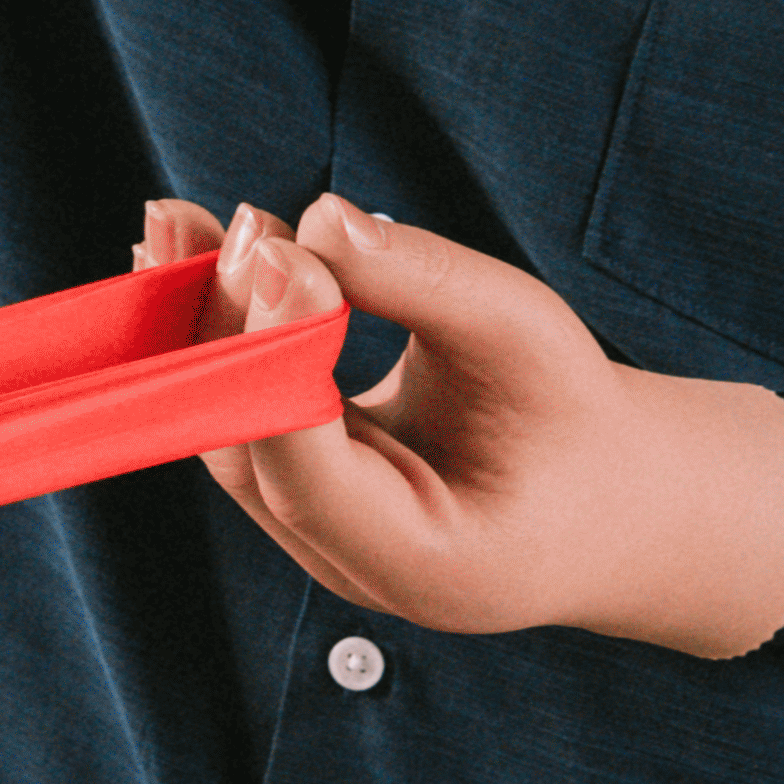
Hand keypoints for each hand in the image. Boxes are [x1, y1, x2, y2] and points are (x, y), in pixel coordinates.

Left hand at [146, 192, 783, 658]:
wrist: (603, 493)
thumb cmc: (575, 421)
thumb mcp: (530, 340)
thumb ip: (429, 283)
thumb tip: (321, 220)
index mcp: (427, 563)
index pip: (313, 474)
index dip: (279, 359)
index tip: (282, 253)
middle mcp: (348, 563)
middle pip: (249, 448)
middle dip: (231, 328)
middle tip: (253, 224)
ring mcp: (311, 533)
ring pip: (220, 426)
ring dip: (197, 320)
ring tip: (180, 220)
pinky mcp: (292, 484)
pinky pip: (228, 406)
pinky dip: (207, 330)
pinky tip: (183, 252)